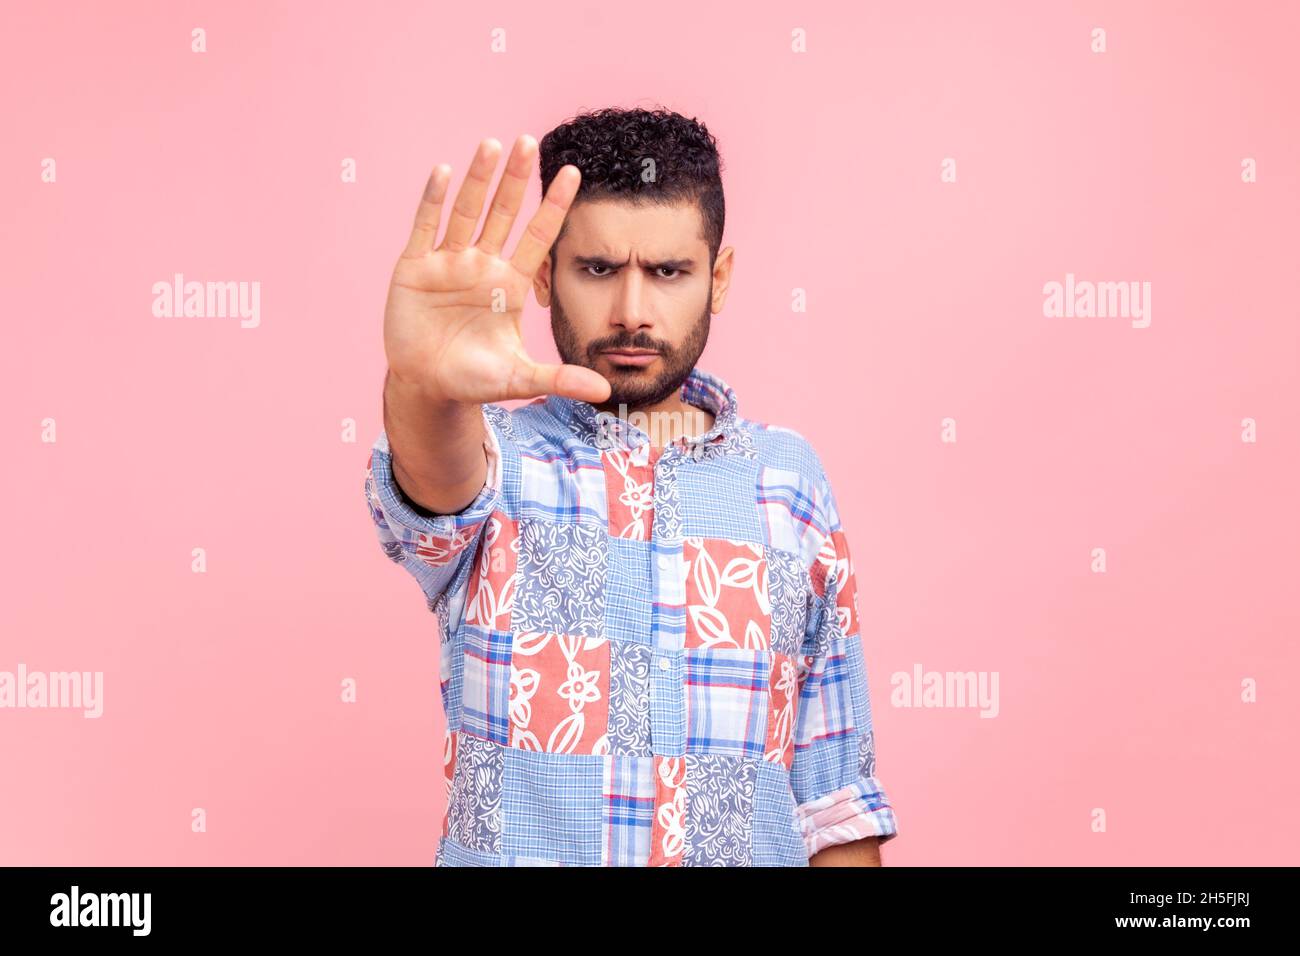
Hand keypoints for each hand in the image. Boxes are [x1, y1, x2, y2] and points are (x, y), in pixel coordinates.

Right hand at [382, 135, 610, 406]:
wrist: (428, 387)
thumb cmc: (475, 378)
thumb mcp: (519, 378)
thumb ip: (559, 378)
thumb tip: (605, 392)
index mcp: (510, 284)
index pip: (538, 236)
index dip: (553, 206)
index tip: (573, 173)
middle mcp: (481, 265)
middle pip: (502, 214)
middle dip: (514, 179)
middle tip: (528, 142)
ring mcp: (448, 263)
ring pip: (466, 212)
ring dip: (477, 179)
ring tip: (491, 144)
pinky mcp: (415, 269)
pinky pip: (425, 228)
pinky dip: (433, 201)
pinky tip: (444, 172)